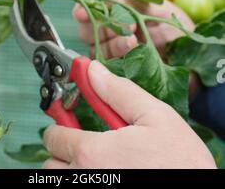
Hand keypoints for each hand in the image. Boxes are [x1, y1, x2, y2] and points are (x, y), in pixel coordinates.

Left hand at [43, 61, 215, 168]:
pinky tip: (106, 172)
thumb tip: (92, 70)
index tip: (69, 121)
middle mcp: (85, 178)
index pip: (55, 136)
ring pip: (60, 179)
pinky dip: (82, 178)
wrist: (197, 187)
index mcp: (94, 153)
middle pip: (51, 162)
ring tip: (97, 162)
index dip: (62, 124)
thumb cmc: (181, 160)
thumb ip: (118, 92)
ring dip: (70, 169)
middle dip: (63, 149)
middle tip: (85, 143)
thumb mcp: (154, 116)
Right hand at [73, 0, 194, 60]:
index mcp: (117, 15)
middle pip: (88, 33)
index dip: (83, 11)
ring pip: (98, 50)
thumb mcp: (158, 9)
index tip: (82, 12)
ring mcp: (117, 55)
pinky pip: (110, 68)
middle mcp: (112, 35)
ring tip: (132, 39)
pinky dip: (119, 57)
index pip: (90, 13)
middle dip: (98, 27)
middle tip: (120, 24)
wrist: (196, 59)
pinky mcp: (122, 73)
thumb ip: (132, 3)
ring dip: (113, 42)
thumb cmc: (177, 29)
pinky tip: (133, 49)